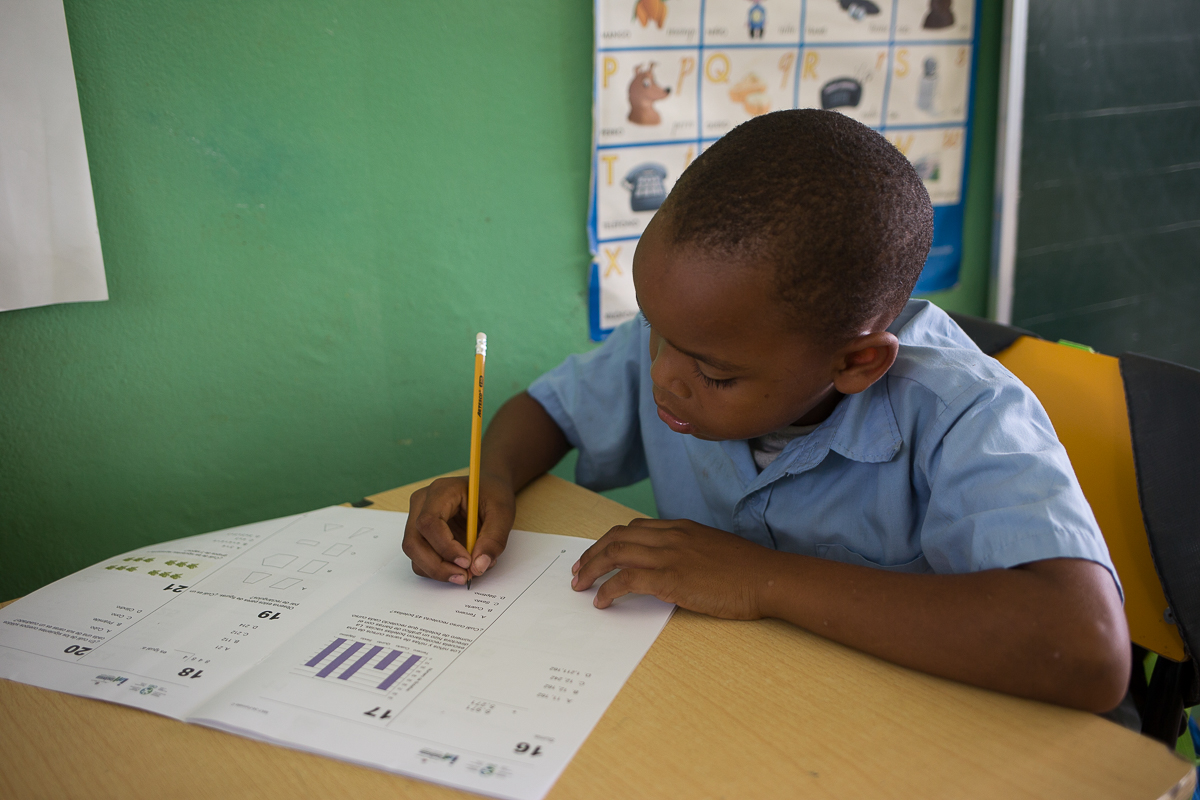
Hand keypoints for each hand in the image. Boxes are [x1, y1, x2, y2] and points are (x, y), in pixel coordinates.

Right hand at [401, 473, 515, 583]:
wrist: (488, 488)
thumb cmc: (493, 494)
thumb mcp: (503, 512)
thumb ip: (493, 539)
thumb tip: (478, 566)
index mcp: (441, 491)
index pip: (429, 522)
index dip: (445, 547)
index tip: (467, 563)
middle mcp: (422, 503)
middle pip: (414, 542)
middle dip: (437, 566)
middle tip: (464, 577)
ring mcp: (417, 518)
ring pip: (414, 553)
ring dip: (437, 570)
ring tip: (466, 572)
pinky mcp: (421, 534)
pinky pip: (420, 557)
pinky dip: (437, 568)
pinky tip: (458, 566)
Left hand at [570, 518, 778, 618]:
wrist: (767, 578)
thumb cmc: (748, 570)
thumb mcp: (714, 550)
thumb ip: (689, 553)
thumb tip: (673, 569)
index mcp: (681, 527)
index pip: (634, 528)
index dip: (610, 542)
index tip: (597, 556)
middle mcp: (671, 536)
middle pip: (617, 537)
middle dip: (592, 554)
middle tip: (578, 572)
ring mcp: (669, 555)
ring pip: (615, 554)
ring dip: (592, 570)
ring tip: (581, 587)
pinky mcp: (670, 578)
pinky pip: (627, 579)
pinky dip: (609, 590)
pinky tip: (602, 602)